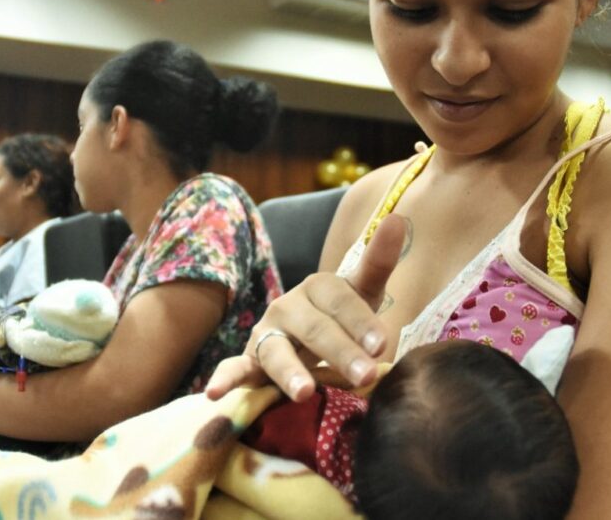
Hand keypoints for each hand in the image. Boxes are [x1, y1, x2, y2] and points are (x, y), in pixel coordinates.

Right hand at [205, 213, 405, 401]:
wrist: (308, 345)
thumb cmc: (342, 320)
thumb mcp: (363, 292)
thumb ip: (378, 261)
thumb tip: (398, 217)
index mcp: (320, 287)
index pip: (341, 300)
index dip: (360, 322)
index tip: (381, 345)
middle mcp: (289, 307)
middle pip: (315, 329)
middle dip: (340, 352)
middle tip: (365, 375)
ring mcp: (267, 333)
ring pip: (278, 351)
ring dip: (290, 371)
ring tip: (305, 392)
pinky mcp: (250, 361)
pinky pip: (235, 368)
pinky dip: (223, 378)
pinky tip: (213, 392)